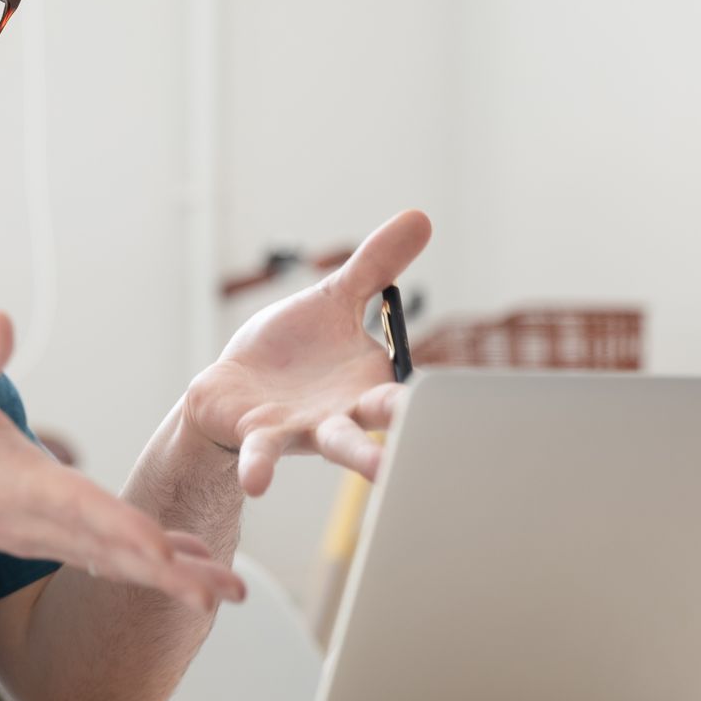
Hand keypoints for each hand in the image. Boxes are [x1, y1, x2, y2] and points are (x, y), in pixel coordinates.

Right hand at [0, 312, 243, 612]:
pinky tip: (181, 564)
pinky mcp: (38, 536)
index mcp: (19, 482)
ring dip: (168, 576)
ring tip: (224, 590)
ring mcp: (37, 535)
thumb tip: (2, 322)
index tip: (169, 554)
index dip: (126, 531)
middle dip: (171, 573)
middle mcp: (35, 519)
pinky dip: (140, 563)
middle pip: (112, 551)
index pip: (81, 510)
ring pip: (111, 560)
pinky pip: (98, 556)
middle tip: (227, 594)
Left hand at [185, 209, 431, 492]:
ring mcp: (303, 427)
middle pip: (383, 418)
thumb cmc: (288, 352)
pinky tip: (257, 482)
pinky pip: (262, 451)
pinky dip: (260, 466)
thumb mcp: (332, 299)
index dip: (435, 398)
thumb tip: (420, 217)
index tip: (467, 403)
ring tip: (378, 473)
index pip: (411, 390)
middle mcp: (344, 412)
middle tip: (438, 440)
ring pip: (335, 442)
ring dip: (358, 457)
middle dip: (408, 428)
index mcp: (368, 381)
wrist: (233, 387)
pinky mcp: (260, 434)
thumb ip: (375, 266)